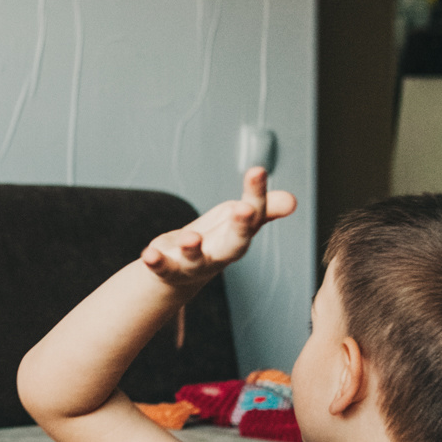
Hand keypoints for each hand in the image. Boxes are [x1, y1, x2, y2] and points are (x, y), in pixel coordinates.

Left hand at [139, 166, 297, 288]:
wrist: (183, 271)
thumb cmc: (217, 237)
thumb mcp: (239, 219)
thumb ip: (263, 207)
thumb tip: (292, 200)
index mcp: (239, 237)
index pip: (253, 214)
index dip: (256, 193)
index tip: (257, 171)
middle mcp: (220, 253)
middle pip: (234, 245)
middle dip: (240, 228)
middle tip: (245, 210)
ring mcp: (194, 263)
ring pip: (197, 259)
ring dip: (194, 249)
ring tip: (191, 238)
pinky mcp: (168, 267)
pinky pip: (162, 267)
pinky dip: (155, 261)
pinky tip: (148, 253)